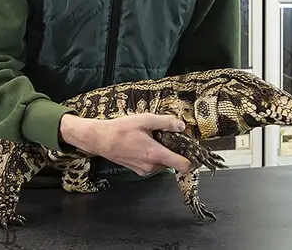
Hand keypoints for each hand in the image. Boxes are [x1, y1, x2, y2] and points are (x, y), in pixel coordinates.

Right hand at [59, 113, 193, 175]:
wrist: (100, 140)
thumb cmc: (121, 129)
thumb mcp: (145, 120)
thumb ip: (166, 122)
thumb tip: (181, 126)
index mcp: (156, 154)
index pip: (183, 166)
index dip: (191, 159)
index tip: (191, 149)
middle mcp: (151, 166)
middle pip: (174, 163)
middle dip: (174, 150)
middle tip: (168, 136)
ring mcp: (144, 170)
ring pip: (163, 163)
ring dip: (163, 152)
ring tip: (152, 138)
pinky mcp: (138, 170)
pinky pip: (153, 165)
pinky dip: (154, 156)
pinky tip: (144, 144)